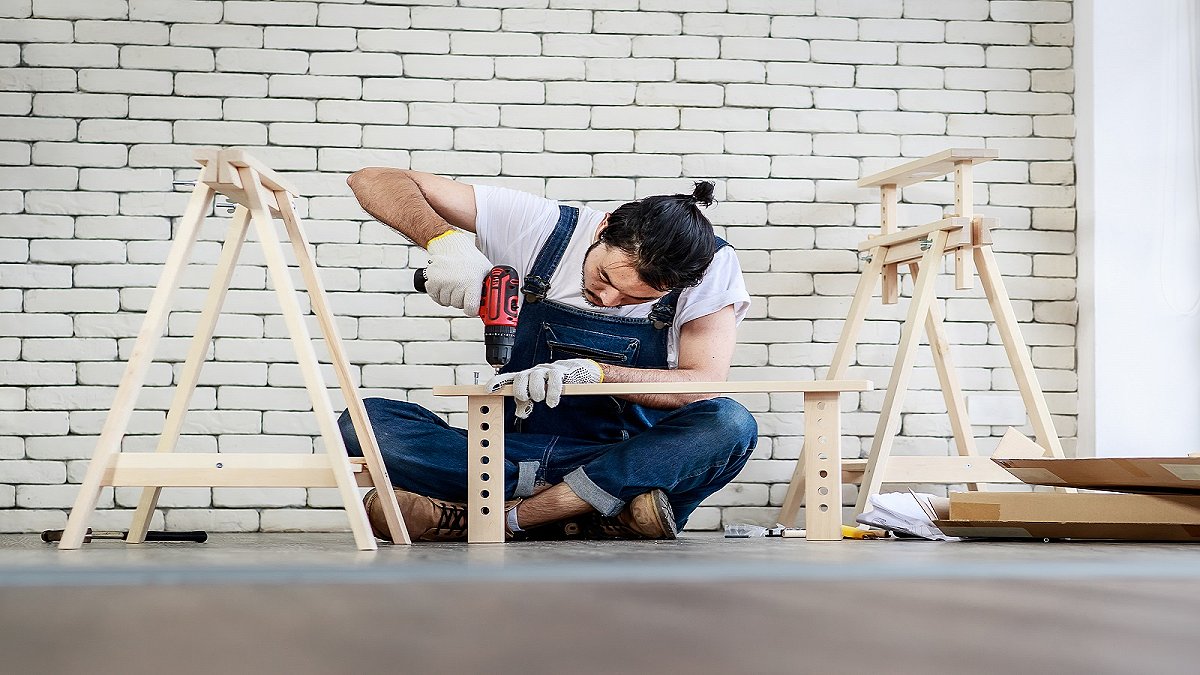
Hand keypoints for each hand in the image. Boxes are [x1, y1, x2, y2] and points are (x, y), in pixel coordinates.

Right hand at [423, 230, 492, 316]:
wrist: (453, 246)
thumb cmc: (470, 259)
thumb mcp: (486, 272)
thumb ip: (489, 288)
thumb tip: (495, 302)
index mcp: (472, 282)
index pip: (471, 309)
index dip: (473, 309)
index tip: (473, 305)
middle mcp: (457, 283)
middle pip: (458, 305)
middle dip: (462, 299)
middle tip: (464, 287)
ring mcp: (443, 282)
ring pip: (447, 302)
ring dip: (450, 297)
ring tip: (455, 283)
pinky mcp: (432, 281)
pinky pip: (436, 297)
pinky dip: (440, 294)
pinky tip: (446, 285)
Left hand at [486, 359, 603, 418]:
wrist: (575, 372)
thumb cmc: (551, 383)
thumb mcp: (536, 394)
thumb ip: (526, 404)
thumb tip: (520, 413)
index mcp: (526, 377)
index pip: (508, 377)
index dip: (497, 382)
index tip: (488, 389)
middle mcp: (533, 371)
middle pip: (520, 377)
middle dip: (521, 391)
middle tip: (527, 399)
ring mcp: (547, 370)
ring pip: (535, 377)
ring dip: (537, 392)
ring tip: (542, 400)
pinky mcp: (560, 372)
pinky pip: (554, 380)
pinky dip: (552, 393)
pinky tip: (552, 402)